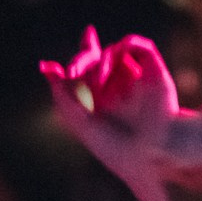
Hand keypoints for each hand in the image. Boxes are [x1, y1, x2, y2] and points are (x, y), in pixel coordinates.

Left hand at [43, 31, 180, 200]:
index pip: (89, 70)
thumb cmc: (114, 147)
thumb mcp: (79, 122)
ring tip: (96, 84)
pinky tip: (114, 61)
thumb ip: (62, 95)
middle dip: (85, 52)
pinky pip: (139, 46)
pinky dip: (127, 45)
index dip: (79, 58)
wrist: (147, 155)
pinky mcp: (154, 72)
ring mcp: (137, 78)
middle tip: (75, 70)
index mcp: (103, 100)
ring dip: (101, 63)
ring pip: (115, 52)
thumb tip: (46, 67)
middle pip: (100, 56)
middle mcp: (120, 87)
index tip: (66, 66)